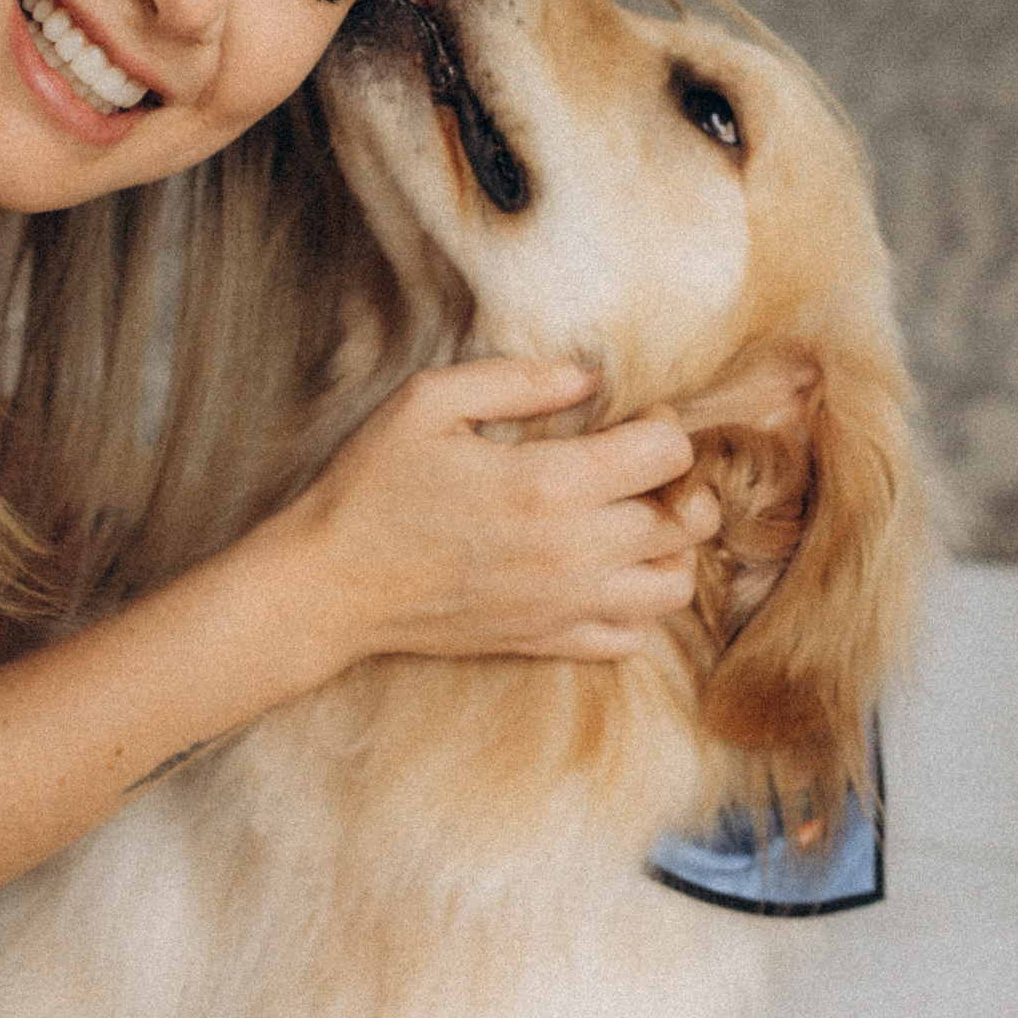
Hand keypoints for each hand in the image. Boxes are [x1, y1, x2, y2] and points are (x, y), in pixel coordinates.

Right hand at [266, 358, 714, 663]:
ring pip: (675, 586)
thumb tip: (589, 376)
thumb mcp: (429, 402)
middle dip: (681, 484)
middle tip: (641, 468)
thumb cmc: (372, 487)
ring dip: (670, 550)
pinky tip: (604, 573)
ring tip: (633, 522)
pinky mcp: (545, 641)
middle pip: (687, 521)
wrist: (330, 584)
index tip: (634, 419)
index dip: (665, 427)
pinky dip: (636, 607)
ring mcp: (564, 605)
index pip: (669, 455)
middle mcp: (573, 552)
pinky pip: (631, 637)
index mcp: (550, 485)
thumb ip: (519, 380)